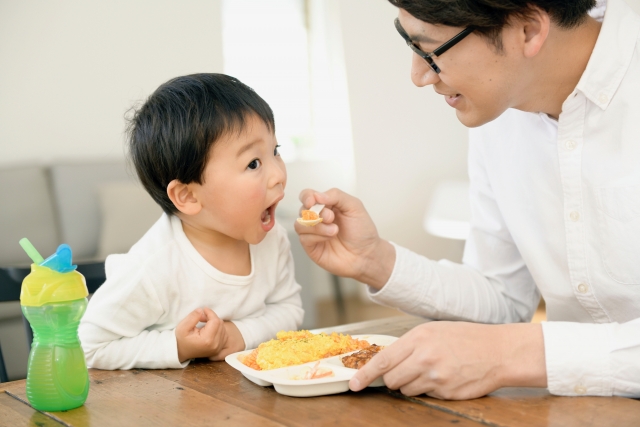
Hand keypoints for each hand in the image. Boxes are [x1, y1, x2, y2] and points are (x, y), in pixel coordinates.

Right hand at [175, 308, 244, 361]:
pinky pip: (223, 334)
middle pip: (220, 324)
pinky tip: (209, 329)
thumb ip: (192, 317)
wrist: (181, 352)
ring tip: (204, 323)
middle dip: (212, 317)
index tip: (203, 309)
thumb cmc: (181, 340)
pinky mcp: (219, 348)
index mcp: (207, 340)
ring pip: (223, 328)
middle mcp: (216, 345)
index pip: (215, 321)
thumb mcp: (182, 327)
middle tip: (201, 317)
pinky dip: (217, 328)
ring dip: (215, 322)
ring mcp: (218, 348)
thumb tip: (202, 310)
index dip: (210, 313)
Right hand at [294, 188, 395, 288]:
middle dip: (316, 212)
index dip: (307, 197)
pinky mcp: (311, 247)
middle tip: (331, 218)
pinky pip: (304, 238)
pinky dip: (317, 236)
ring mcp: (313, 233)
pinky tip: (329, 238)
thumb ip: (336, 195)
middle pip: (302, 209)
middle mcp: (317, 218)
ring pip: (300, 224)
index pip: (307, 196)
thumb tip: (316, 195)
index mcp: (327, 205)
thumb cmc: (362, 231)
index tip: (313, 201)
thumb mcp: (354, 206)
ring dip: (317, 226)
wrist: (366, 253)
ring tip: (334, 230)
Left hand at [349, 321, 546, 399]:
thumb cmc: (466, 338)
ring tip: (431, 371)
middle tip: (405, 371)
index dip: (365, 374)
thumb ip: (410, 345)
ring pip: (406, 390)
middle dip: (392, 379)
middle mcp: (425, 358)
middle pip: (391, 379)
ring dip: (411, 384)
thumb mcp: (434, 331)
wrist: (498, 351)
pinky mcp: (446, 393)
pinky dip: (428, 389)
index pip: (383, 360)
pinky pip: (425, 395)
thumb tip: (386, 361)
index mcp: (419, 338)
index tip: (354, 384)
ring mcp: (436, 377)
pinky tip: (444, 377)